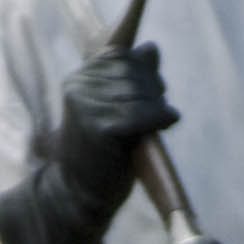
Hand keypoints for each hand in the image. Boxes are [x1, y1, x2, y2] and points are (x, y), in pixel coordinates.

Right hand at [42, 42, 177, 202]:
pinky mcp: (99, 127)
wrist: (80, 196)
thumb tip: (151, 47)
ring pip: (140, 93)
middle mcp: (77, 87)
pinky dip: (160, 118)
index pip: (121, 56)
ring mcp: (86, 106)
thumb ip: (133, 79)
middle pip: (133, 72)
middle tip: (157, 116)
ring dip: (158, 108)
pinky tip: (166, 124)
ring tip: (155, 126)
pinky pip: (142, 114)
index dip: (144, 72)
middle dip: (154, 91)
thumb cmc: (103, 153)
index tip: (152, 95)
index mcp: (79, 79)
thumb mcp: (116, 110)